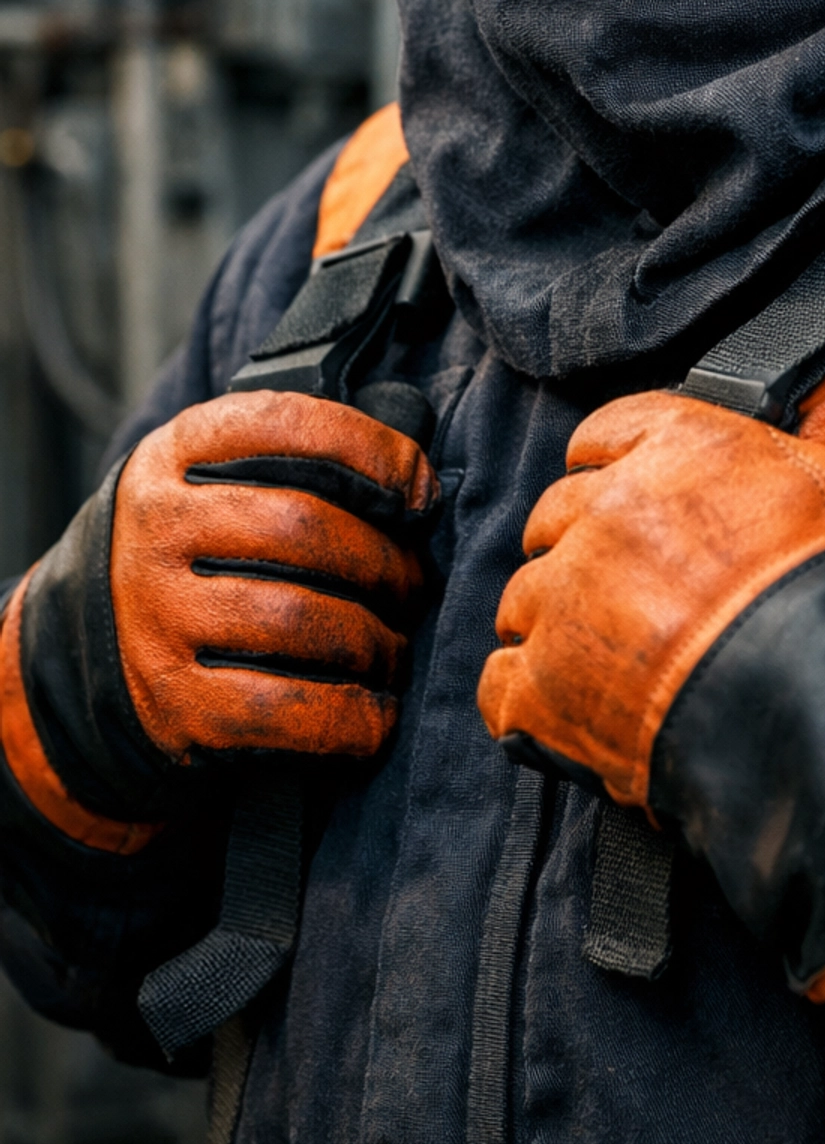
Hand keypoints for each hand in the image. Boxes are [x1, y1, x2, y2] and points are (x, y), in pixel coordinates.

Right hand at [3, 391, 437, 843]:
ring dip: (375, 642)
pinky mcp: (172, 704)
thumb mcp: (212, 476)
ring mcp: (158, 616)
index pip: (285, 424)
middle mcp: (158, 527)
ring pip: (299, 620)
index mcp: (175, 453)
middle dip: (385, 562)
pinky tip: (374, 715)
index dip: (371, 450)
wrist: (86, 646)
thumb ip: (292, 459)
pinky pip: (282, 710)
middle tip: (415, 586)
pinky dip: (348, 719)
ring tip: (394, 650)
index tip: (420, 488)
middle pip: (302, 528)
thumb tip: (417, 479)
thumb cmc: (193, 549)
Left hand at [478, 351, 824, 998]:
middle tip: (625, 592)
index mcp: (673, 447)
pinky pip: (503, 684)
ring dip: (556, 625)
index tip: (625, 500)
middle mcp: (606, 509)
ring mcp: (567, 596)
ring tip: (607, 662)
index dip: (609, 470)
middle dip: (579, 550)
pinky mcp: (544, 684)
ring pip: (525, 598)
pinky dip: (529, 701)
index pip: (601, 437)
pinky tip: (572, 715)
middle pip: (554, 518)